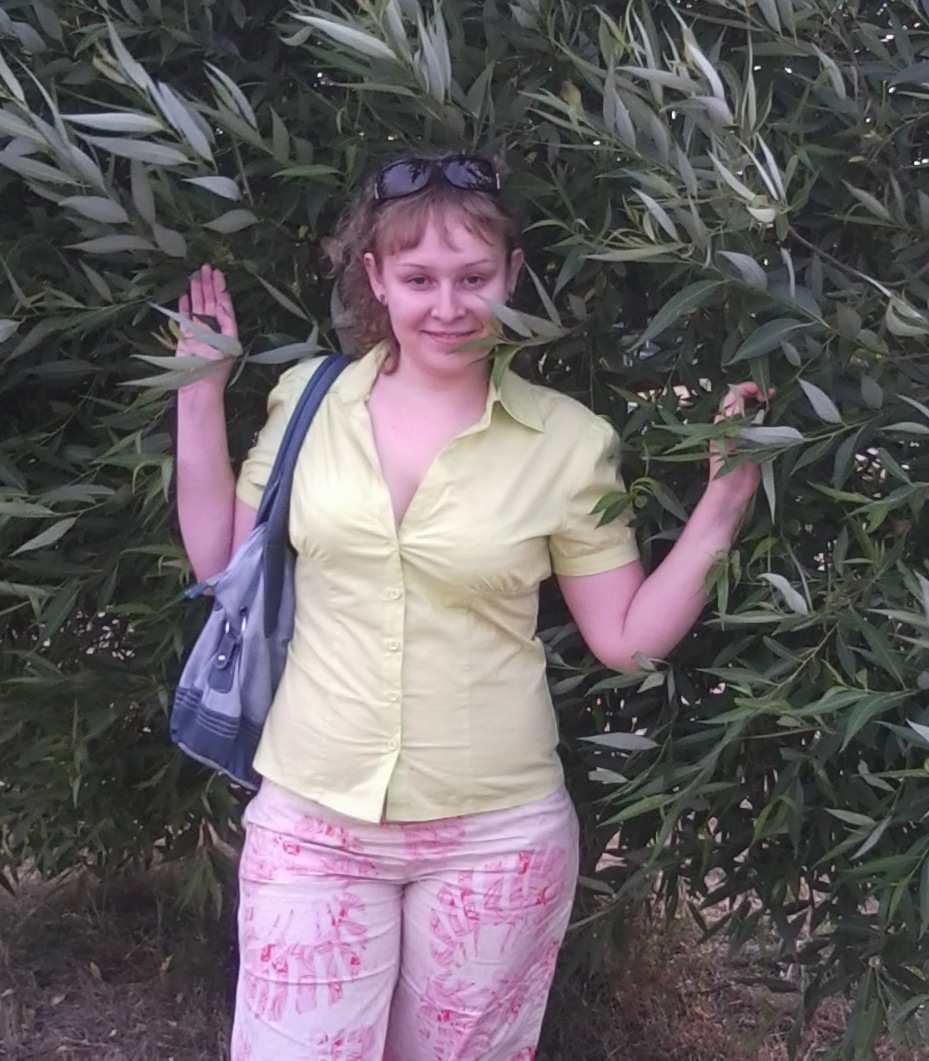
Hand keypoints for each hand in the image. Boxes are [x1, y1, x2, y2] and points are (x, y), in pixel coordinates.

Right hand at [176, 263, 237, 388]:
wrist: (198, 386)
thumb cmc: (215, 368)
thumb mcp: (227, 344)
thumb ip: (226, 323)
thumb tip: (222, 305)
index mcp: (226, 329)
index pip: (223, 304)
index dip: (220, 288)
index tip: (217, 273)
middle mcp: (213, 328)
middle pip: (210, 301)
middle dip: (208, 284)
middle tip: (205, 267)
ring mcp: (198, 331)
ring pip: (197, 306)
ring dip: (196, 291)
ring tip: (195, 275)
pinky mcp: (185, 336)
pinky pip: (184, 316)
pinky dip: (184, 305)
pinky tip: (184, 294)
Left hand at [707, 382, 772, 504]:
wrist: (731, 490)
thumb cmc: (724, 466)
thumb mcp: (726, 438)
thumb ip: (733, 417)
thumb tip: (739, 396)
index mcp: (722, 422)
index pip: (734, 396)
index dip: (747, 388)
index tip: (761, 390)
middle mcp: (733, 425)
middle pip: (746, 401)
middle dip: (759, 393)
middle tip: (772, 395)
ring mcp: (746, 434)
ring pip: (756, 412)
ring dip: (767, 405)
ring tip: (777, 404)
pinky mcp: (757, 444)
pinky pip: (765, 427)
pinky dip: (773, 420)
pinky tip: (780, 418)